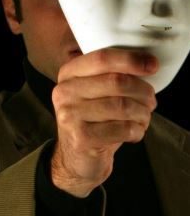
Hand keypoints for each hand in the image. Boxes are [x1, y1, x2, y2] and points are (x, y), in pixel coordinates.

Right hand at [50, 48, 157, 196]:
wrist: (76, 157)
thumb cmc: (93, 120)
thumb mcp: (93, 91)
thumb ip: (110, 74)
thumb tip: (146, 63)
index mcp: (68, 74)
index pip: (101, 58)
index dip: (130, 60)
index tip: (151, 65)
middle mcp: (64, 92)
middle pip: (116, 81)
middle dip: (142, 91)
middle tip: (150, 100)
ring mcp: (69, 115)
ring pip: (122, 106)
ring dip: (142, 113)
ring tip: (143, 117)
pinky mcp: (81, 137)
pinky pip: (122, 128)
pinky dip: (136, 130)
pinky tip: (133, 132)